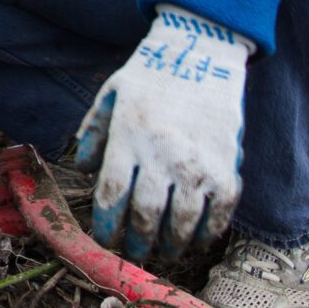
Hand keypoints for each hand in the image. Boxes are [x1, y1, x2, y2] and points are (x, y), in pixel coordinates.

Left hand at [72, 5, 251, 260]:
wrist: (203, 54)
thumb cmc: (151, 76)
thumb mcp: (111, 94)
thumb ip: (93, 131)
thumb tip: (81, 168)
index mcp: (129, 138)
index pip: (112, 195)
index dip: (106, 225)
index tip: (104, 238)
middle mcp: (162, 156)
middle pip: (145, 216)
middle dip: (136, 242)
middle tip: (133, 253)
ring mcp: (198, 165)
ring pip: (181, 223)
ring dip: (170, 245)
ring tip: (163, 252)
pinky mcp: (227, 169)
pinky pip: (218, 214)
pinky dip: (207, 234)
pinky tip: (197, 239)